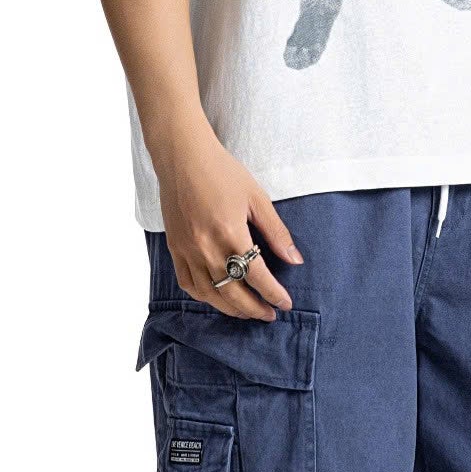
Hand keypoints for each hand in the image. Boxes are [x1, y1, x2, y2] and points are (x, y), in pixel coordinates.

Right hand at [157, 136, 303, 318]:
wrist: (182, 157)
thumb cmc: (222, 171)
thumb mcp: (257, 198)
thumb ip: (276, 232)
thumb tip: (295, 260)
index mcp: (230, 233)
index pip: (257, 277)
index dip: (274, 294)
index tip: (286, 303)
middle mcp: (206, 247)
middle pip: (233, 294)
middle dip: (255, 309)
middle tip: (270, 314)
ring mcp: (187, 251)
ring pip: (210, 295)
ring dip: (231, 309)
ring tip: (247, 311)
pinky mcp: (174, 249)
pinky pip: (188, 284)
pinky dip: (205, 297)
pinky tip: (219, 297)